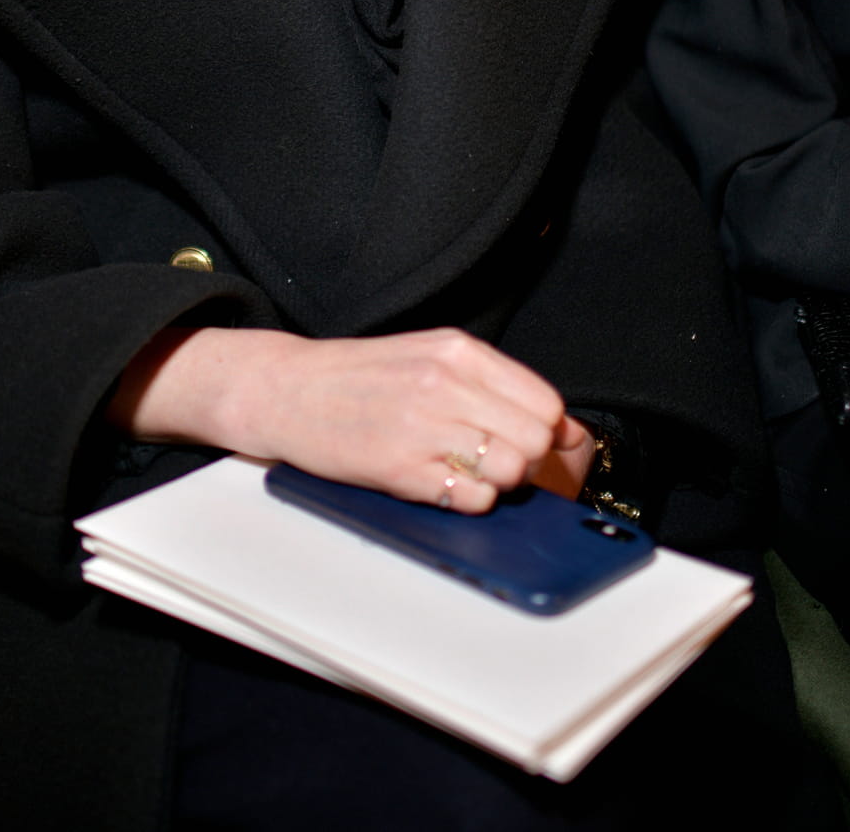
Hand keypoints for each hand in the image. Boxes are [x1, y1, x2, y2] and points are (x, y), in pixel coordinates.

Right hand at [110, 325, 595, 514]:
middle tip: (491, 460)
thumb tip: (561, 428)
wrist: (287, 389)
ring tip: (461, 470)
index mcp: (457, 350)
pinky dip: (465, 500)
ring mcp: (423, 425)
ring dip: (496, 481)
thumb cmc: (357, 377)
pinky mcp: (401, 467)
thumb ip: (489, 383)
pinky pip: (471, 498)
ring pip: (510, 470)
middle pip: (535, 439)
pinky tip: (438, 483)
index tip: (526, 439)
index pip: (544, 401)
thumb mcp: (428, 356)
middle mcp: (445, 382)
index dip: (544, 430)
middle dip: (524, 458)